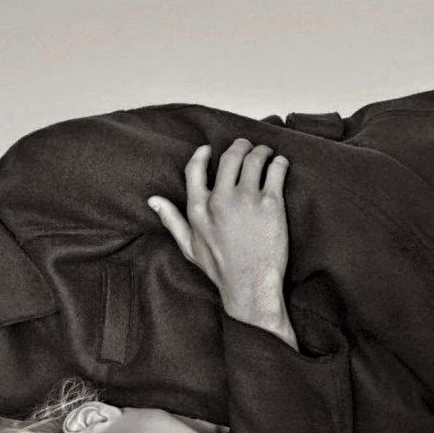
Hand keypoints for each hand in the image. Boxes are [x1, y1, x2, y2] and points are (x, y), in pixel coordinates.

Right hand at [148, 140, 296, 346]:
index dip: (203, 154)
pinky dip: (279, 162)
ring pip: (254, 158)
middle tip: (247, 147)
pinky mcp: (271, 203)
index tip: (210, 149)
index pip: (196, 168)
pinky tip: (280, 165)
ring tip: (266, 154)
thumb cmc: (221, 270)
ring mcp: (247, 200)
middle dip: (240, 146)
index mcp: (198, 209)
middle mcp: (221, 200)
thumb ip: (172, 220)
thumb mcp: (189, 247)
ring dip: (261, 151)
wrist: (251, 286)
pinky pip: (276, 169)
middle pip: (230, 156)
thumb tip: (153, 201)